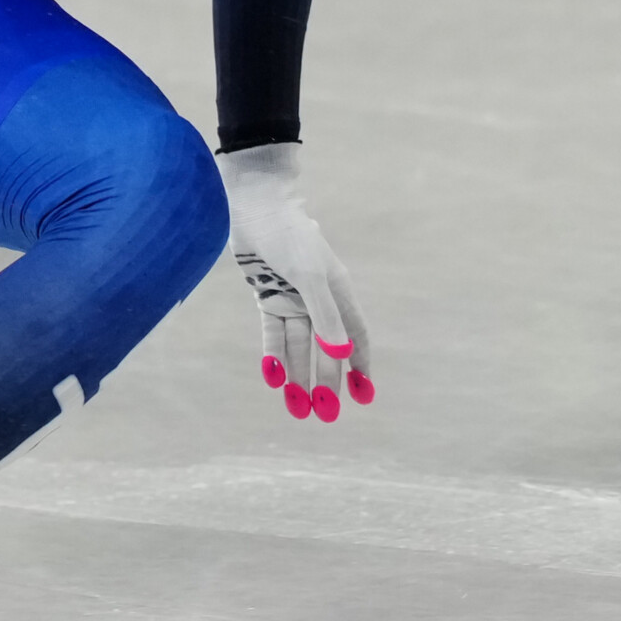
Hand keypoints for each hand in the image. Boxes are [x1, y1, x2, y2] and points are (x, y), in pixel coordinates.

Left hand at [216, 143, 373, 422]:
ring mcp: (292, 297)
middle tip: (324, 413)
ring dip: (298, 374)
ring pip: (298, 345)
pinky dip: (274, 353)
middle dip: (326, 380)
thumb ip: (326, 316)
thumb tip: (342, 355)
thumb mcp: (310, 277)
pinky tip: (274, 378)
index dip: (361, 366)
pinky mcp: (267, 294)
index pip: (355, 335)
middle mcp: (318, 298)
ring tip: (298, 407)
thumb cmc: (289, 237)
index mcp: (339, 291)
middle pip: (325, 347)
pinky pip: (273, 332)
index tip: (364, 396)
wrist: (255, 207)